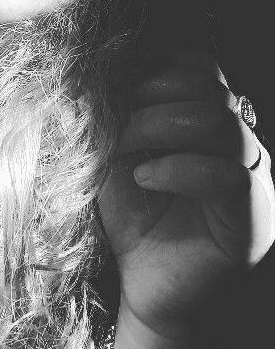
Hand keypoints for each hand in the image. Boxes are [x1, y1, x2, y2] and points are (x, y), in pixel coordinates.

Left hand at [98, 47, 274, 338]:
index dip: (157, 66)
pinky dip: (180, 168)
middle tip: (113, 125)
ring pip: (220, 123)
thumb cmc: (131, 214)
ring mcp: (253, 176)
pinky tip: (145, 178)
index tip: (117, 85)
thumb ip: (114, 115)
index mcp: (209, 119)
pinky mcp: (255, 216)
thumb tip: (92, 74)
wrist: (143, 283)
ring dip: (159, 127)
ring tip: (124, 149)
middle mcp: (239, 141)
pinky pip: (228, 175)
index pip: (200, 65)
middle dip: (150, 97)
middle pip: (208, 88)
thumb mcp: (115, 153)